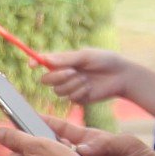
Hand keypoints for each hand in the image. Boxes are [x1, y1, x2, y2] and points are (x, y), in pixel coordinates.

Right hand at [40, 48, 154, 115]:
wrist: (122, 76)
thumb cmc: (105, 61)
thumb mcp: (86, 56)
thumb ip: (66, 58)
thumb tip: (45, 59)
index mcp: (63, 62)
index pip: (43, 62)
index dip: (35, 62)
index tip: (32, 64)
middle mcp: (63, 75)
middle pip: (46, 80)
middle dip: (57, 76)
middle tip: (72, 71)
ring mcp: (70, 87)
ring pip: (57, 91)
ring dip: (72, 85)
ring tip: (87, 80)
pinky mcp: (78, 98)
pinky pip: (70, 98)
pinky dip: (80, 92)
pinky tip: (90, 88)